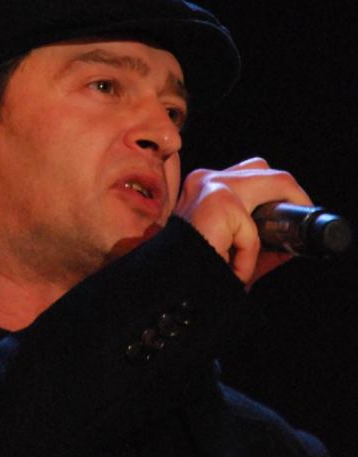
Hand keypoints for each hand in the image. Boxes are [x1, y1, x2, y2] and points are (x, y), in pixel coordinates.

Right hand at [174, 157, 312, 284]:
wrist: (162, 287)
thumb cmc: (190, 270)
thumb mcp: (230, 252)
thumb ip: (258, 244)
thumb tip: (290, 245)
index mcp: (203, 186)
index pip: (249, 176)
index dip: (272, 196)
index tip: (284, 222)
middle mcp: (205, 179)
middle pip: (264, 168)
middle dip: (289, 196)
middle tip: (294, 227)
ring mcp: (212, 185)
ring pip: (275, 182)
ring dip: (280, 217)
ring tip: (273, 245)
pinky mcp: (219, 202)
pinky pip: (253, 233)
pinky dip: (248, 257)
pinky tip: (231, 269)